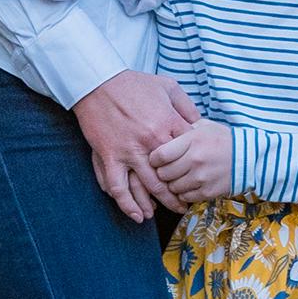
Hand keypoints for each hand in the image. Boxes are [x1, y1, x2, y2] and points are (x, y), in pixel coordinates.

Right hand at [74, 69, 201, 221]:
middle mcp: (150, 141)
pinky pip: (118, 187)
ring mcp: (129, 151)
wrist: (98, 82)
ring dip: (159, 204)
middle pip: (171, 177)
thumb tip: (199, 124)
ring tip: (166, 212)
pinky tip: (137, 215)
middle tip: (186, 204)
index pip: (187, 154)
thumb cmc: (133, 83)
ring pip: (148, 188)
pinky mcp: (109, 156)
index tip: (197, 178)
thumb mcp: (167, 86)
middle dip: (180, 195)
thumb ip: (186, 106)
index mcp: (167, 123)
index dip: (194, 168)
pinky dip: (127, 204)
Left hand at [145, 120, 236, 210]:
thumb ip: (182, 129)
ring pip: (172, 188)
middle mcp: (195, 160)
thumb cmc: (222, 140)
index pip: (159, 155)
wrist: (249, 157)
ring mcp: (201, 178)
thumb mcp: (203, 126)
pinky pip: (185, 197)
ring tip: (181, 176)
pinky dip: (185, 193)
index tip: (158, 159)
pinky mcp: (207, 192)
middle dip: (163, 172)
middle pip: (163, 174)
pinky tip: (191, 184)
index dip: (154, 159)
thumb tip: (161, 134)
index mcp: (191, 141)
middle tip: (168, 169)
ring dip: (173, 184)